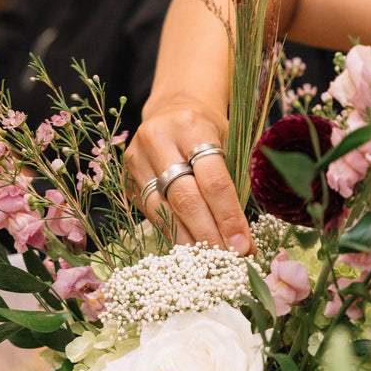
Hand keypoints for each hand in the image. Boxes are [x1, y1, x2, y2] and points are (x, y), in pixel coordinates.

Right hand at [126, 100, 252, 254]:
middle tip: (229, 260)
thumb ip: (234, 178)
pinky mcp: (126, 177)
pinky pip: (150, 213)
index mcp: (192, 126)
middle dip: (209, 235)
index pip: (214, 180)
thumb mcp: (227, 139)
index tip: (244, 246)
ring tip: (210, 262)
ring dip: (188, 241)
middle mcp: (158, 140)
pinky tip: (189, 250)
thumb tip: (243, 234)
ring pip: (162, 211)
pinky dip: (171, 234)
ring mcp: (136, 159)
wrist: (171, 108)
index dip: (229, 217)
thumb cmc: (207, 128)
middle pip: (186, 199)